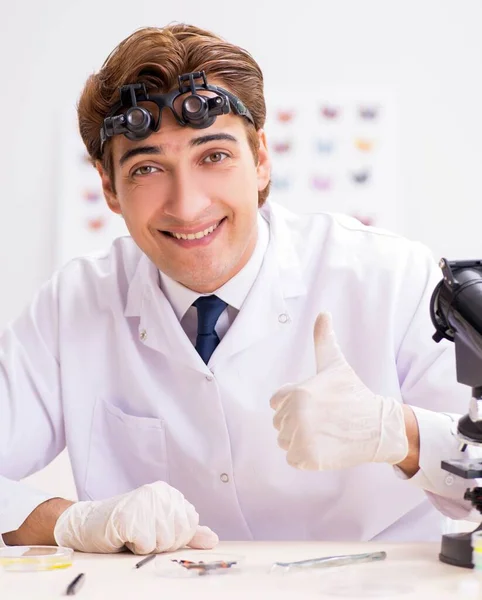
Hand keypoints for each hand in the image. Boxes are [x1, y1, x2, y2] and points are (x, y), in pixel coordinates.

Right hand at [54, 481, 217, 553]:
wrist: (88, 523)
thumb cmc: (126, 525)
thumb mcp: (160, 525)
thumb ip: (187, 531)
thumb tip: (212, 539)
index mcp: (169, 493)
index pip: (190, 525)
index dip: (174, 537)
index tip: (156, 531)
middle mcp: (160, 493)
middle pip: (179, 535)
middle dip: (161, 543)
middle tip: (143, 534)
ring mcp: (144, 503)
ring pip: (164, 542)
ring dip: (147, 546)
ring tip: (133, 534)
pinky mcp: (129, 517)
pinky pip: (146, 546)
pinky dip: (135, 548)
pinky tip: (125, 537)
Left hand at [270, 312, 407, 469]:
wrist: (378, 426)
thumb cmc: (354, 393)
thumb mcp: (336, 365)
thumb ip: (323, 340)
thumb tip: (323, 313)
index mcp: (297, 392)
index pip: (276, 403)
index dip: (294, 403)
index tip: (317, 404)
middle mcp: (297, 415)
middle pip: (280, 424)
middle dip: (297, 423)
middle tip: (324, 419)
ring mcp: (303, 438)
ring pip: (285, 442)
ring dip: (300, 441)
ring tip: (325, 432)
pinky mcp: (309, 458)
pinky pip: (294, 459)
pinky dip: (307, 457)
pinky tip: (325, 447)